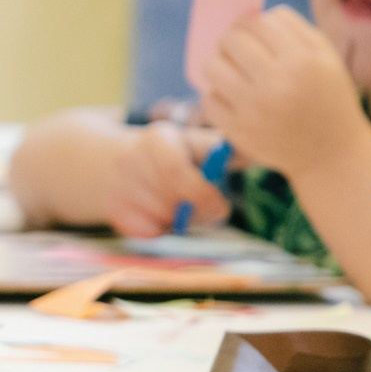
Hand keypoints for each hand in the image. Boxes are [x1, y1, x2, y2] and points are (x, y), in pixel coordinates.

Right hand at [106, 121, 229, 237]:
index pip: (175, 171)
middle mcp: (130, 160)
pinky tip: (162, 215)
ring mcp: (117, 187)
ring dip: (181, 220)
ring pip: (163, 218)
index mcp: (156, 139)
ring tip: (181, 207)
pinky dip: (163, 229)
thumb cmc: (171, 154)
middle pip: (173, 200)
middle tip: (207, 211)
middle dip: (198, 211)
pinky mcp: (114, 211)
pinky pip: (149, 232)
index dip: (203, 195)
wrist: (114, 162)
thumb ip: (222, 150)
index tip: (221, 206)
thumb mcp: (194, 143)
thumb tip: (256, 152)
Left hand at [194, 6, 367, 177]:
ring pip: (211, 67)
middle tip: (239, 51)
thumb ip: (292, 28)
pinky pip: (208, 98)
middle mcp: (277, 83)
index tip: (251, 33)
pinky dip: (216, 93)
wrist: (331, 152)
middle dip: (231, 41)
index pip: (257, 23)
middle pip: (230, 41)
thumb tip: (253, 13)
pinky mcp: (237, 130)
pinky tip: (232, 96)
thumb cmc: (327, 97)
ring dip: (218, 64)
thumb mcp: (325, 57)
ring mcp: (254, 108)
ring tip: (232, 71)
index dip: (249, 23)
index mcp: (302, 60)